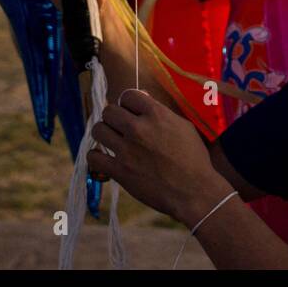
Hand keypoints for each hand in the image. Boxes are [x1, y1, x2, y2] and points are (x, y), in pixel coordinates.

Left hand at [88, 90, 231, 227]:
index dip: (128, 103)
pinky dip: (96, 157)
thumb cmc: (193, 158)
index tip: (131, 112)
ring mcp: (127, 150)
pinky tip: (104, 158)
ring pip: (98, 130)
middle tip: (119, 127)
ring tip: (111, 140)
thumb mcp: (183, 126)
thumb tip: (143, 99)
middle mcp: (138, 128)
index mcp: (156, 114)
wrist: (193, 191)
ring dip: (103, 134)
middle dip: (114, 117)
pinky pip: (93, 157)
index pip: (128, 95)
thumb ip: (161, 112)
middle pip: (109, 111)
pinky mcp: (120, 171)